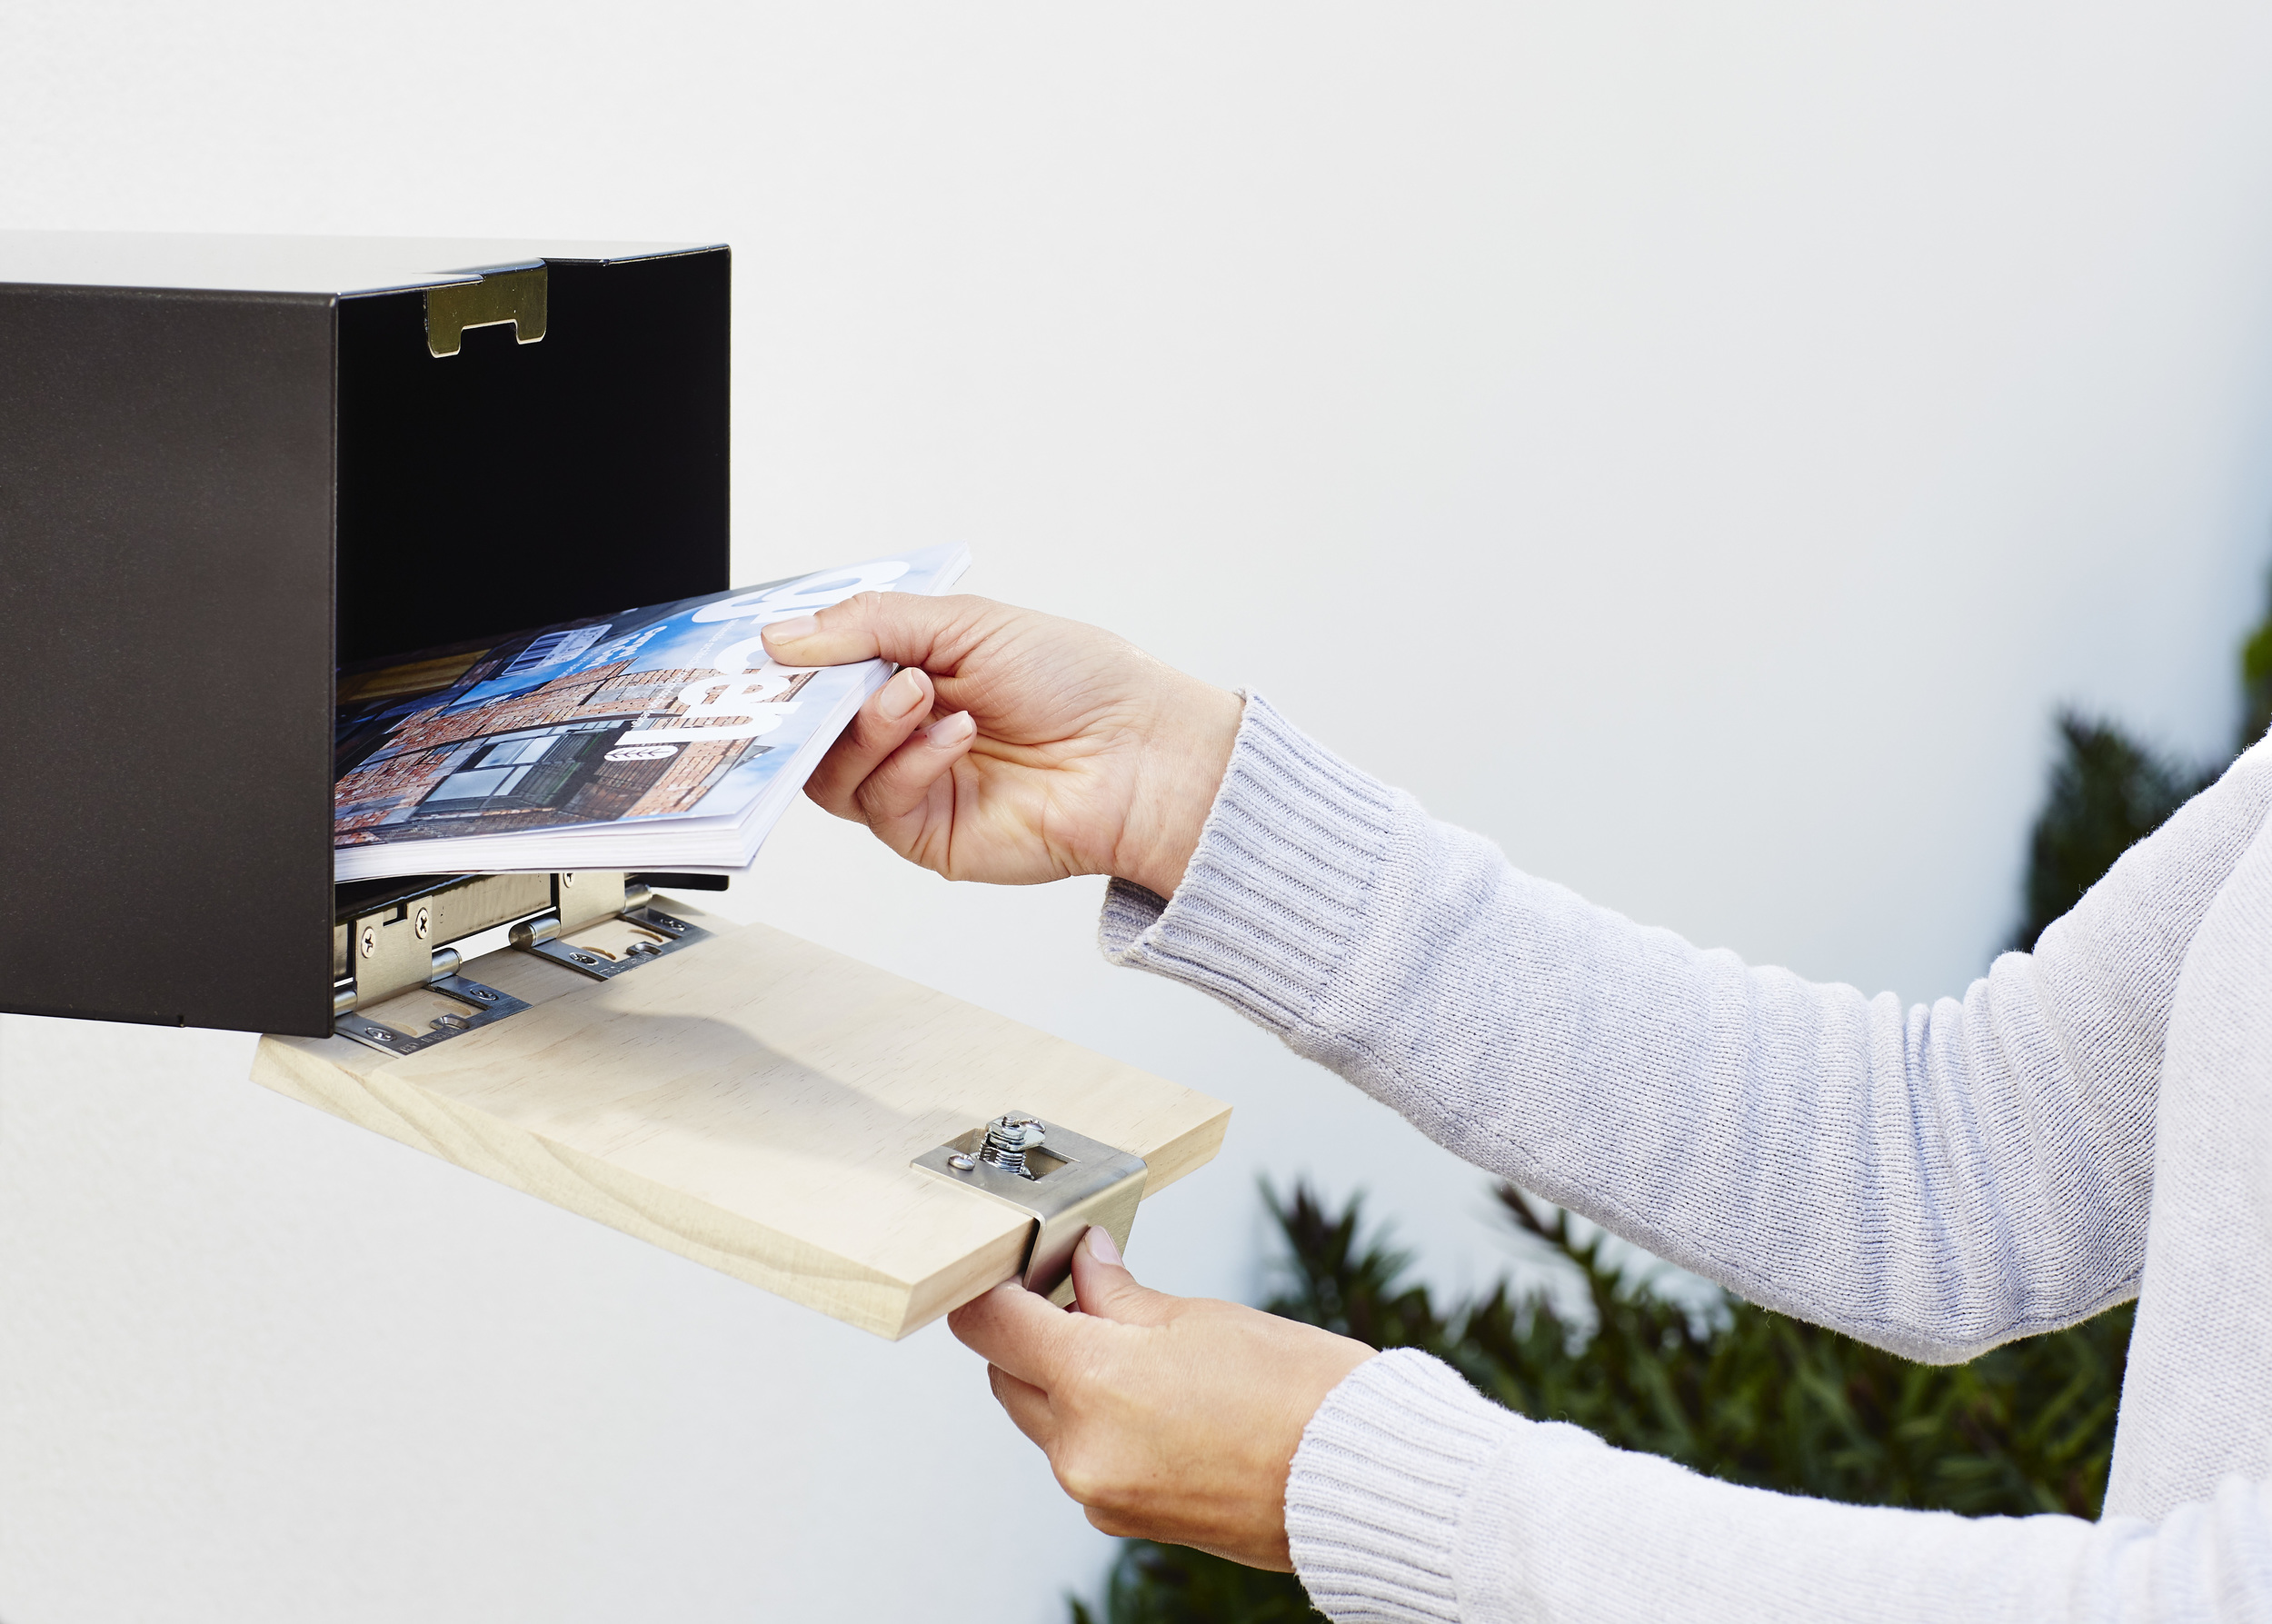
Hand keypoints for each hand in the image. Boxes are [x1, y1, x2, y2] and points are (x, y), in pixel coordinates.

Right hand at [761, 595, 1241, 894]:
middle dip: (812, 699)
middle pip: (811, 729)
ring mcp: (914, 786)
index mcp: (912, 671)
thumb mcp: (967, 624)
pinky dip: (907, 763)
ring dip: (867, 726)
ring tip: (917, 695)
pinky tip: (955, 737)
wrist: (1140, 754)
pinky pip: (878, 803)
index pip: (823, 672)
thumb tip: (784, 638)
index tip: (767, 649)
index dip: (791, 663)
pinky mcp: (928, 835)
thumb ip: (871, 625)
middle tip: (818, 674)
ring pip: (831, 771)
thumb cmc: (1081, 683)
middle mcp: (905, 731)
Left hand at [948, 1228, 1374, 1569]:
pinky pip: (1082, 1460)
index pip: (991, 1325)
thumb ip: (1121, 1293)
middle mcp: (1080, 1447)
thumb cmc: (1298, 1393)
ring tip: (1131, 1346)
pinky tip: (1151, 1399)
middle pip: (1006, 1376)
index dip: (992, 1286)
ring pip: (1042, 1421)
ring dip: (1064, 1382)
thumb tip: (1085, 1264)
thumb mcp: (1198, 1316)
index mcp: (1092, 1381)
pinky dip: (1095, 1425)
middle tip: (1078, 1293)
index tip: (1009, 1265)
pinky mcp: (1124, 1519)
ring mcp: (1099, 1492)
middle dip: (1030, 1334)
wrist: (1359, 1482)